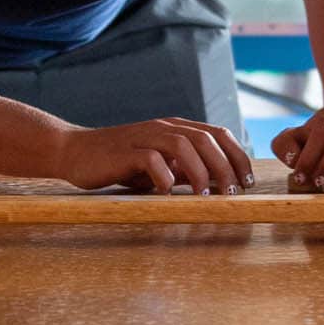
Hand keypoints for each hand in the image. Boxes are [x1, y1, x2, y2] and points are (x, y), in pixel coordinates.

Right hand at [57, 117, 254, 196]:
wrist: (75, 153)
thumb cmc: (121, 163)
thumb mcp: (160, 167)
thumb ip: (186, 171)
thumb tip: (219, 186)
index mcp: (176, 128)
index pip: (218, 134)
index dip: (238, 156)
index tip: (248, 182)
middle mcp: (164, 128)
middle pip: (206, 139)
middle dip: (225, 167)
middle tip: (231, 194)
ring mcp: (144, 137)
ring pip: (184, 145)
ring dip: (200, 172)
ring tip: (205, 196)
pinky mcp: (125, 151)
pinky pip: (151, 159)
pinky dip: (164, 176)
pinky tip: (167, 194)